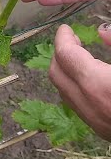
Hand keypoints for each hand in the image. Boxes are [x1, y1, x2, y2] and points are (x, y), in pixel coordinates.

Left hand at [49, 24, 110, 140]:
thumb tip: (103, 31)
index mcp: (98, 84)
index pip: (65, 56)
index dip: (63, 38)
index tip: (65, 29)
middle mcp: (89, 104)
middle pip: (56, 73)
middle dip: (60, 54)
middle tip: (72, 40)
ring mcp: (92, 119)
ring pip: (62, 90)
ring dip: (66, 71)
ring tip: (80, 57)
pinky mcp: (99, 129)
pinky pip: (75, 104)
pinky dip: (75, 86)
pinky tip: (91, 78)